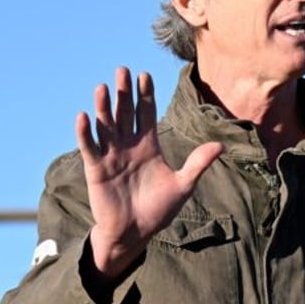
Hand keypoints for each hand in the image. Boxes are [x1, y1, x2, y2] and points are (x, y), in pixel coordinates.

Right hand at [75, 67, 222, 281]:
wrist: (136, 233)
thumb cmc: (159, 210)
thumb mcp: (183, 185)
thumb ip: (198, 163)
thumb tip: (221, 145)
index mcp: (149, 147)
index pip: (146, 114)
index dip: (145, 95)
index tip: (144, 75)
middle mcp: (128, 147)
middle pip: (125, 113)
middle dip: (124, 93)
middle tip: (122, 70)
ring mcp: (111, 157)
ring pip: (106, 126)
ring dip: (103, 108)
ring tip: (102, 87)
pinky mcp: (96, 170)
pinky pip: (90, 148)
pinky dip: (86, 133)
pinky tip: (84, 116)